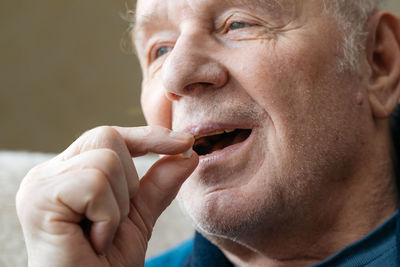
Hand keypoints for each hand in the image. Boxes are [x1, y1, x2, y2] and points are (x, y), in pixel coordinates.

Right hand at [16, 126, 197, 266]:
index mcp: (69, 173)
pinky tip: (94, 241)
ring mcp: (40, 185)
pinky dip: (107, 217)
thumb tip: (189, 153)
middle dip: (129, 184)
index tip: (186, 141)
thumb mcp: (139, 217)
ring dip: (118, 206)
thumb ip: (159, 183)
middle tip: (113, 222)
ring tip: (101, 235)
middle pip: (107, 138)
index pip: (111, 137)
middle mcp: (50, 173)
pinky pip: (95, 184)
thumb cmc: (107, 264)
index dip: (149, 136)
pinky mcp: (39, 199)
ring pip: (106, 162)